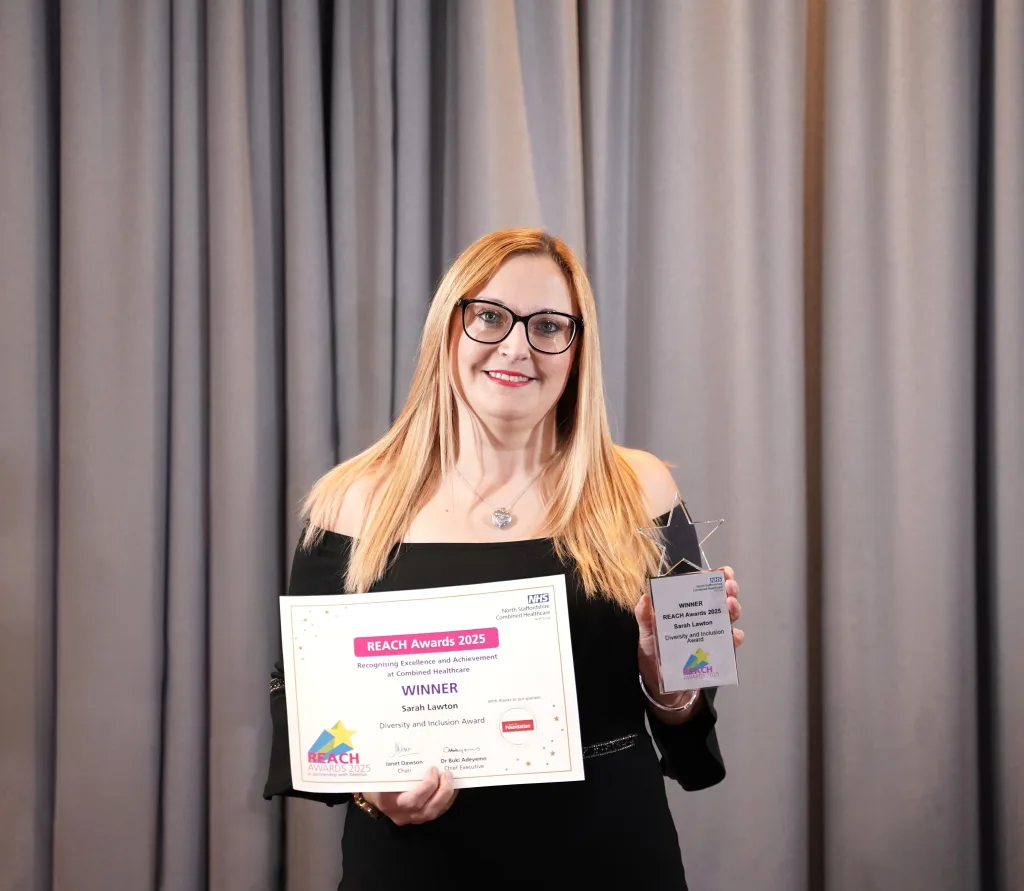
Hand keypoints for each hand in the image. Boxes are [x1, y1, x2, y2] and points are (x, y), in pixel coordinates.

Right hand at [361, 766, 456, 824]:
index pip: (412, 801)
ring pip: (434, 813)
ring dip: (447, 796)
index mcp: (390, 802)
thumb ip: (396, 766)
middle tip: (447, 773)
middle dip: (442, 791)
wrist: (375, 796)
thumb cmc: (379, 780)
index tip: (432, 769)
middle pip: (427, 810)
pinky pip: (437, 813)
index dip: (427, 787)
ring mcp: (411, 819)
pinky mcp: (420, 819)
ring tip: (451, 778)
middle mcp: (402, 814)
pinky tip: (452, 787)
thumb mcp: (382, 773)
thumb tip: (414, 746)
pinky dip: (446, 800)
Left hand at [635, 565, 744, 712]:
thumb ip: (644, 615)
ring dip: (733, 609)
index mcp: (686, 606)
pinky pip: (731, 642)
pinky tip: (732, 635)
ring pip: (729, 616)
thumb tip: (645, 597)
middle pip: (721, 597)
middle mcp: (702, 616)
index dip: (714, 576)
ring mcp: (712, 632)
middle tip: (729, 588)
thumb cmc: (654, 653)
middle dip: (729, 589)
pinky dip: (734, 637)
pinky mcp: (718, 651)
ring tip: (730, 606)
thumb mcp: (646, 633)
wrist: (662, 685)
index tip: (722, 572)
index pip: (702, 586)